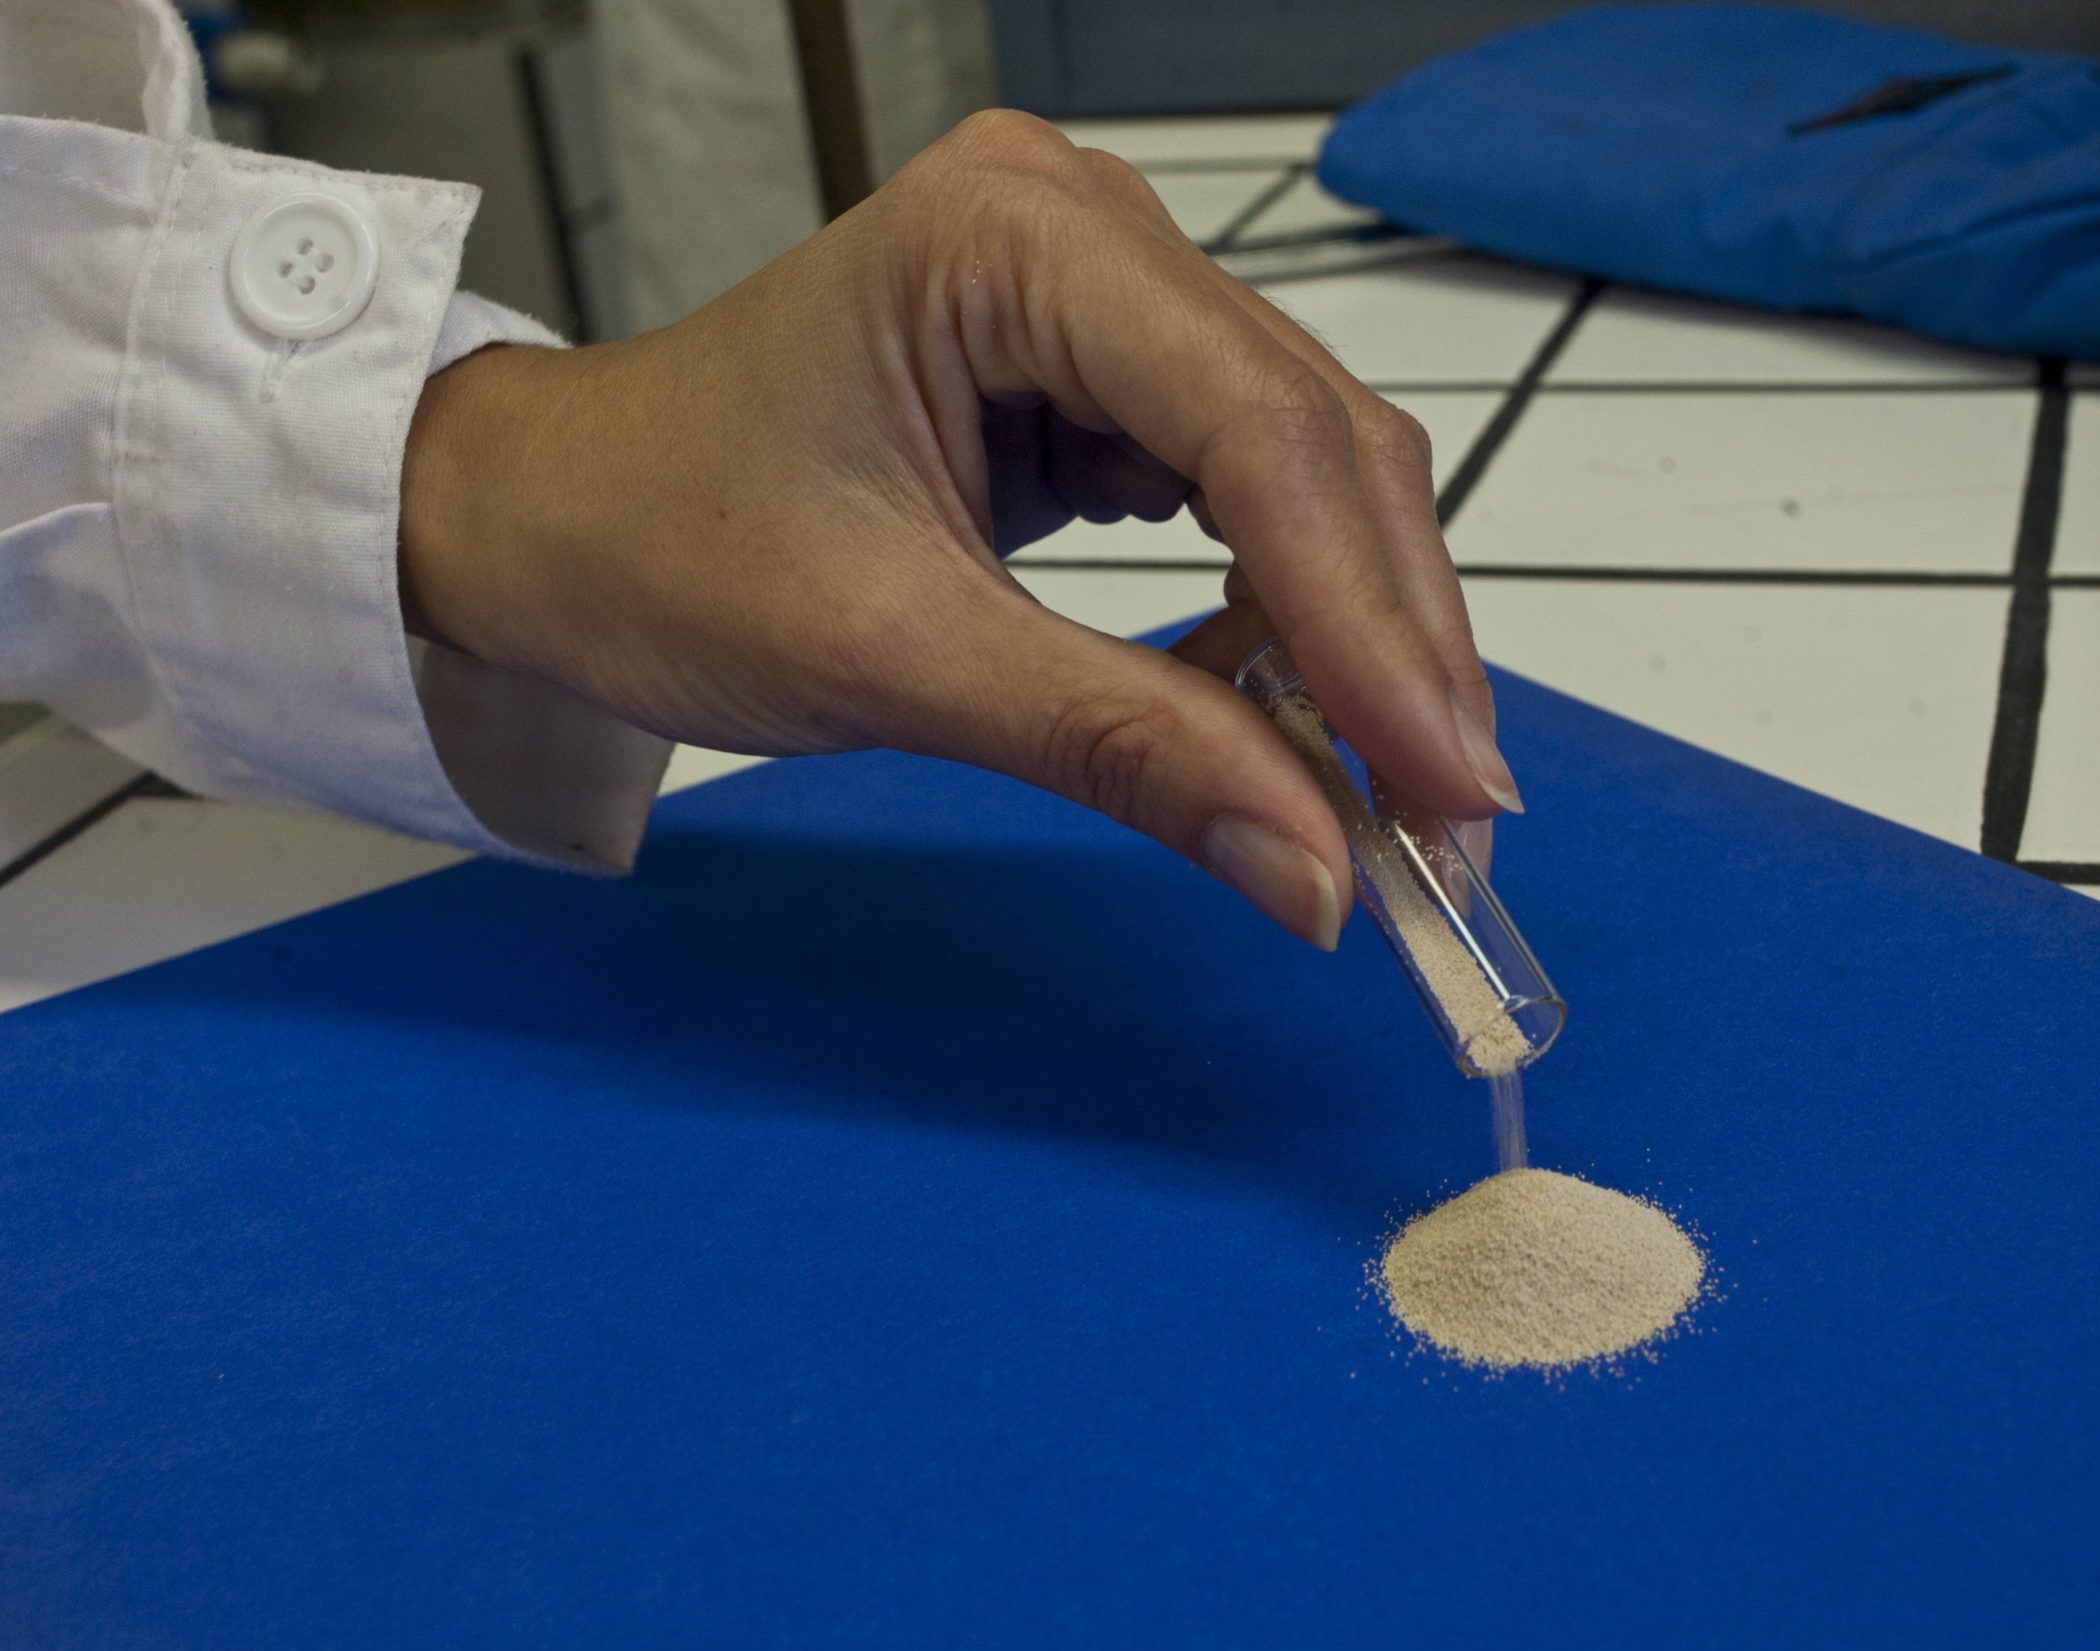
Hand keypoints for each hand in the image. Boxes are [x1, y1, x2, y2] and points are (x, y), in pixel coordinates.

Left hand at [397, 111, 1520, 949]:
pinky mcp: (1106, 369)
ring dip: (1361, 641)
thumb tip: (1320, 871)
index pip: (1258, 428)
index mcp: (1015, 239)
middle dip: (1391, 647)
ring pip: (1311, 472)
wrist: (551, 520)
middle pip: (1318, 443)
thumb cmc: (663, 547)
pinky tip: (1295, 720)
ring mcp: (1105, 293)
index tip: (1448, 784)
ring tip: (1392, 799)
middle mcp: (1087, 231)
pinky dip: (1290, 619)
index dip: (1372, 620)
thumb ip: (1125, 751)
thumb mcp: (897, 658)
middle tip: (1450, 825)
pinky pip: (1251, 495)